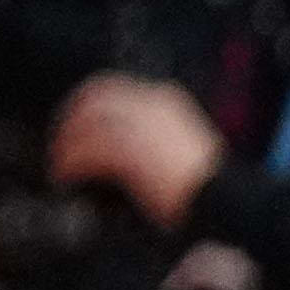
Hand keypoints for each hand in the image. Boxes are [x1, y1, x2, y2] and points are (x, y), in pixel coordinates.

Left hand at [51, 73, 230, 230]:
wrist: (230, 201)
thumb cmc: (210, 185)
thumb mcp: (180, 147)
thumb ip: (150, 137)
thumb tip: (115, 148)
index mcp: (164, 100)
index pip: (109, 88)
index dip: (82, 105)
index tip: (71, 123)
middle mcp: (150, 105)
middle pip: (90, 103)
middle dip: (69, 124)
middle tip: (59, 148)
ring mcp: (139, 125)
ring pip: (84, 129)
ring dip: (66, 149)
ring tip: (61, 169)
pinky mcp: (130, 149)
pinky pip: (86, 153)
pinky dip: (70, 165)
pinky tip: (67, 179)